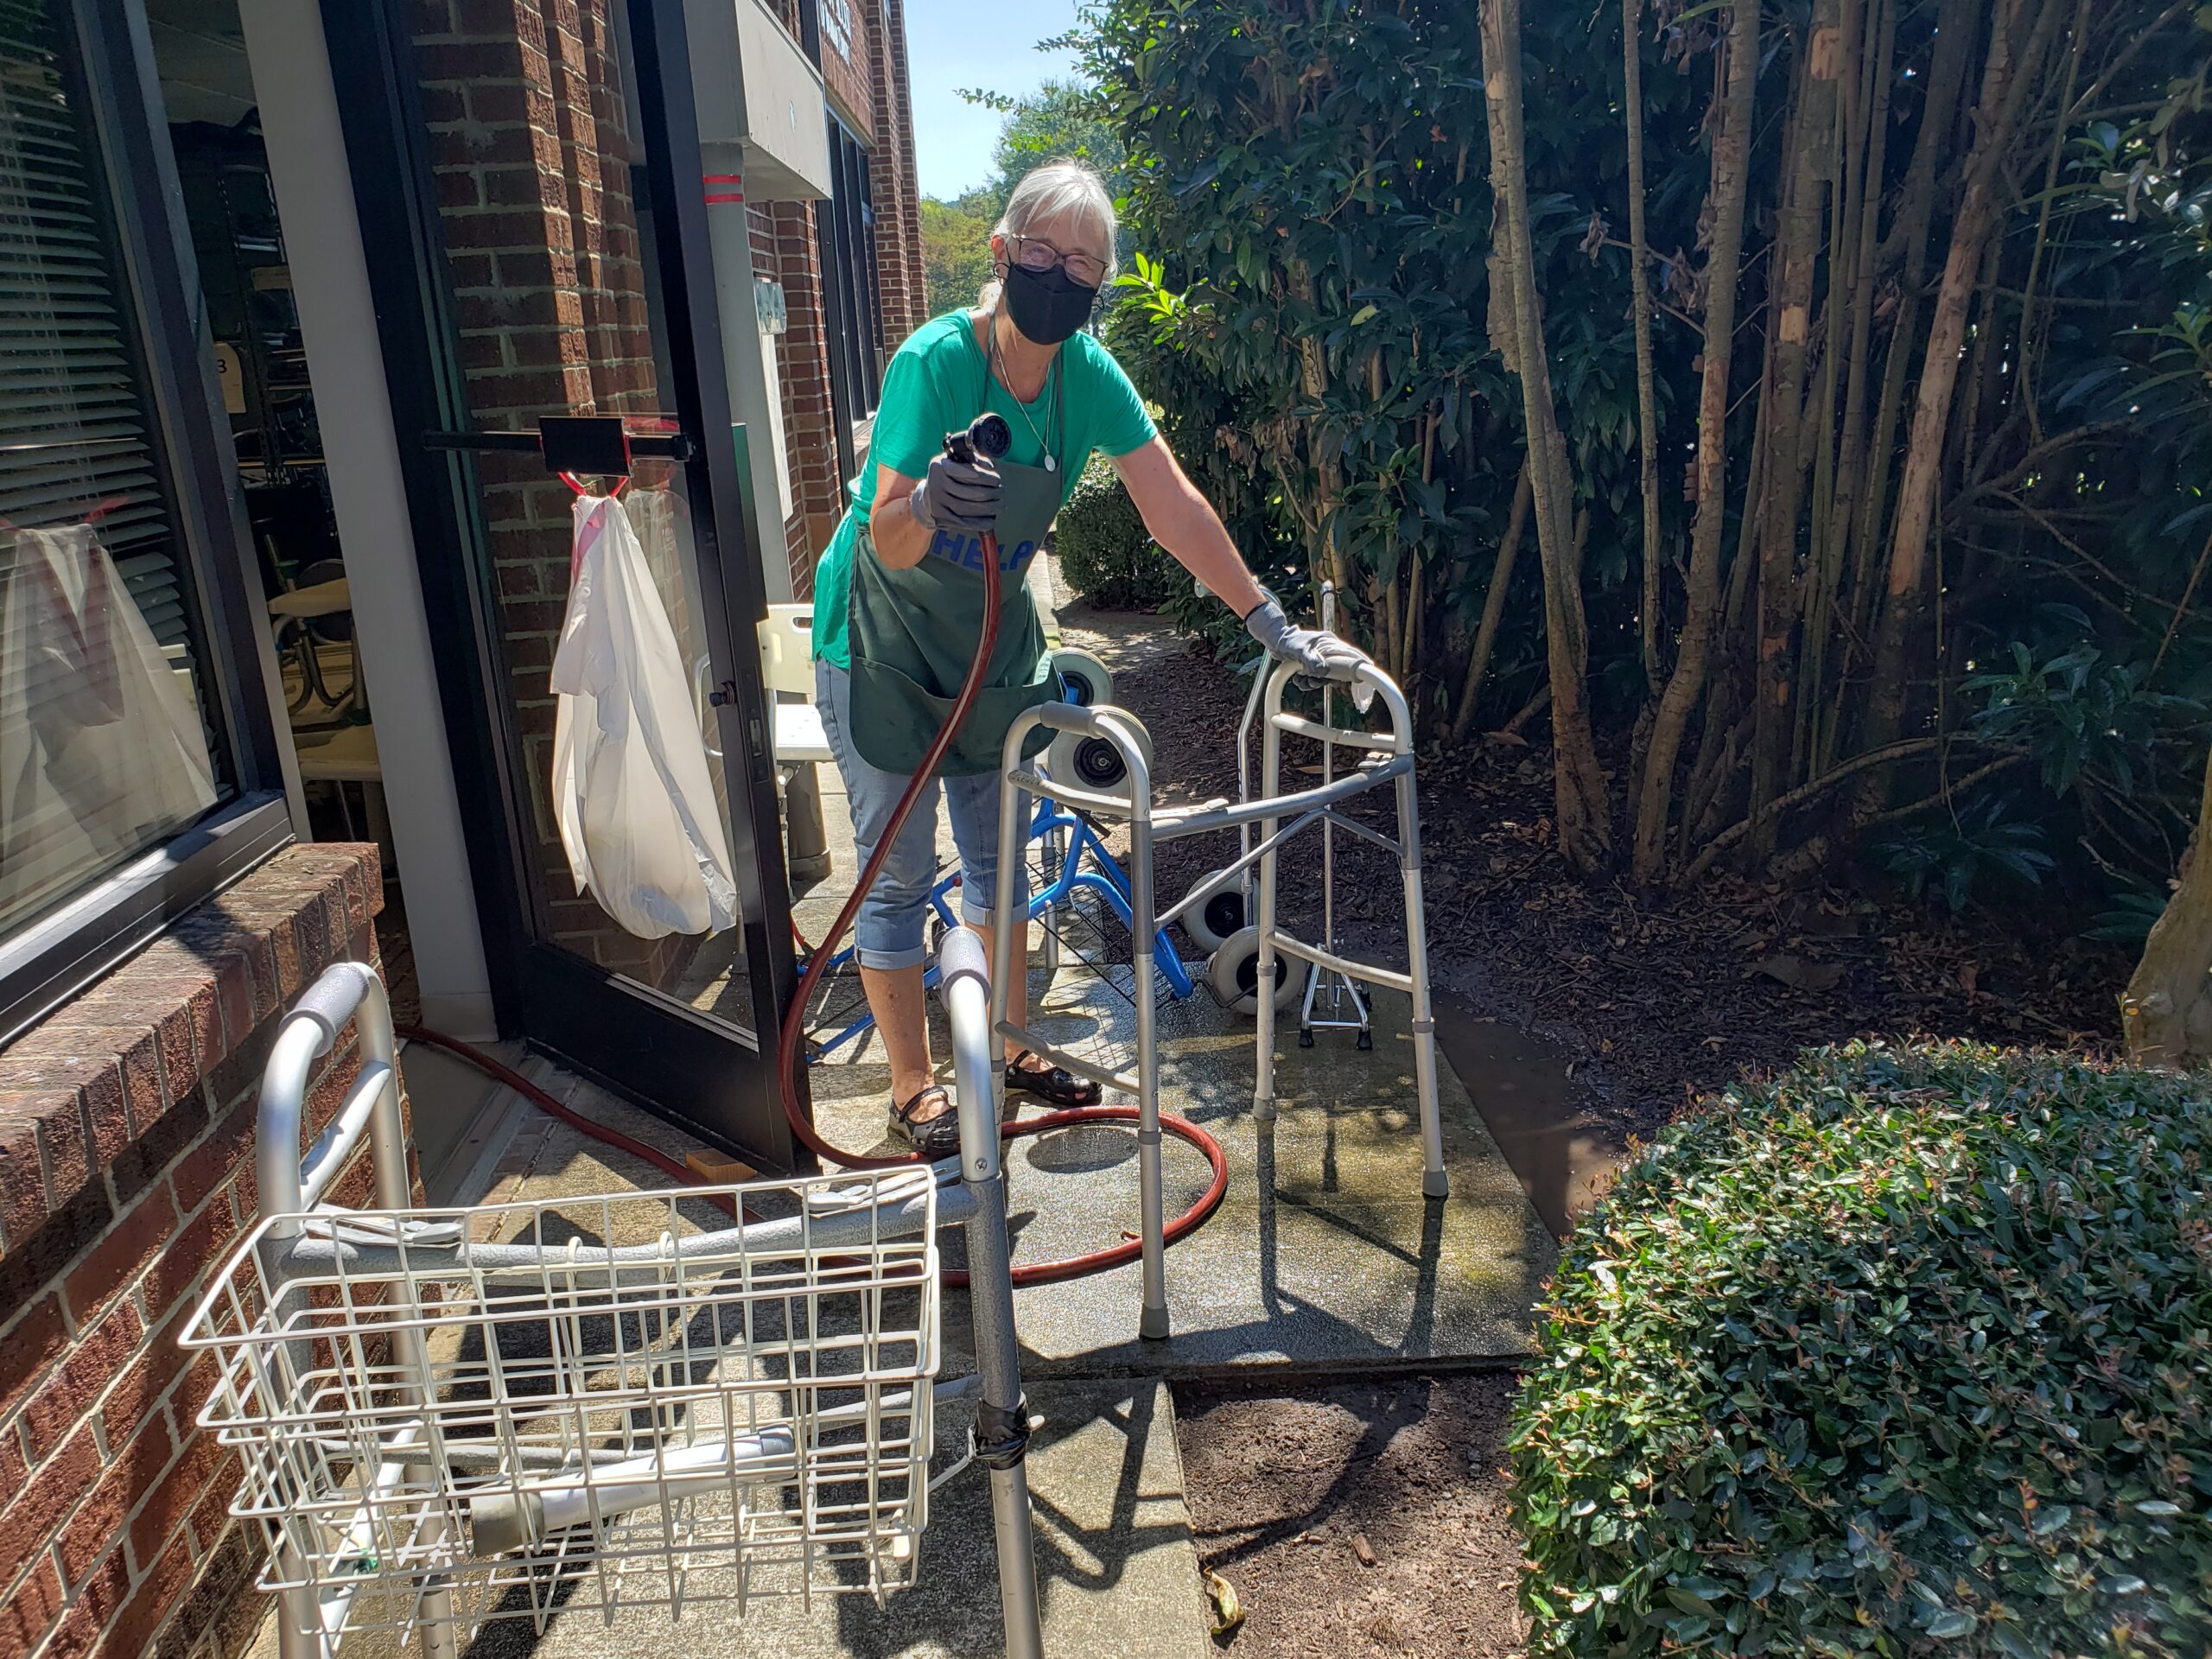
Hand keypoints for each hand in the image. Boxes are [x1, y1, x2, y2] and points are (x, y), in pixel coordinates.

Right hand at [907, 449, 1001, 534]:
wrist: (927, 498)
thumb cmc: (948, 476)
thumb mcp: (955, 461)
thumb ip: (973, 458)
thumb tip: (990, 466)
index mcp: (940, 466)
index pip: (965, 472)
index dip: (984, 477)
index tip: (997, 480)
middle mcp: (936, 483)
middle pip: (968, 492)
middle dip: (991, 493)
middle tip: (1002, 492)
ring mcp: (937, 502)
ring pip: (966, 508)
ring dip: (988, 508)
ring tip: (1000, 505)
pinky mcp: (941, 518)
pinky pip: (963, 522)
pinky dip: (979, 523)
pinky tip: (991, 521)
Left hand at [1243, 597, 1369, 683]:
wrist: (1274, 641)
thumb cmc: (1287, 641)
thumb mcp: (1299, 650)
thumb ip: (1311, 660)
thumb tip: (1323, 672)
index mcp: (1328, 642)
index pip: (1348, 653)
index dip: (1359, 662)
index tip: (1368, 667)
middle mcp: (1327, 650)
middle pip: (1337, 669)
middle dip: (1325, 679)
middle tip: (1313, 681)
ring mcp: (1320, 658)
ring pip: (1325, 676)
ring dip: (1314, 682)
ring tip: (1302, 681)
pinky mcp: (1313, 664)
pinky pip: (1316, 678)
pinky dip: (1308, 682)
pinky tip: (1299, 680)